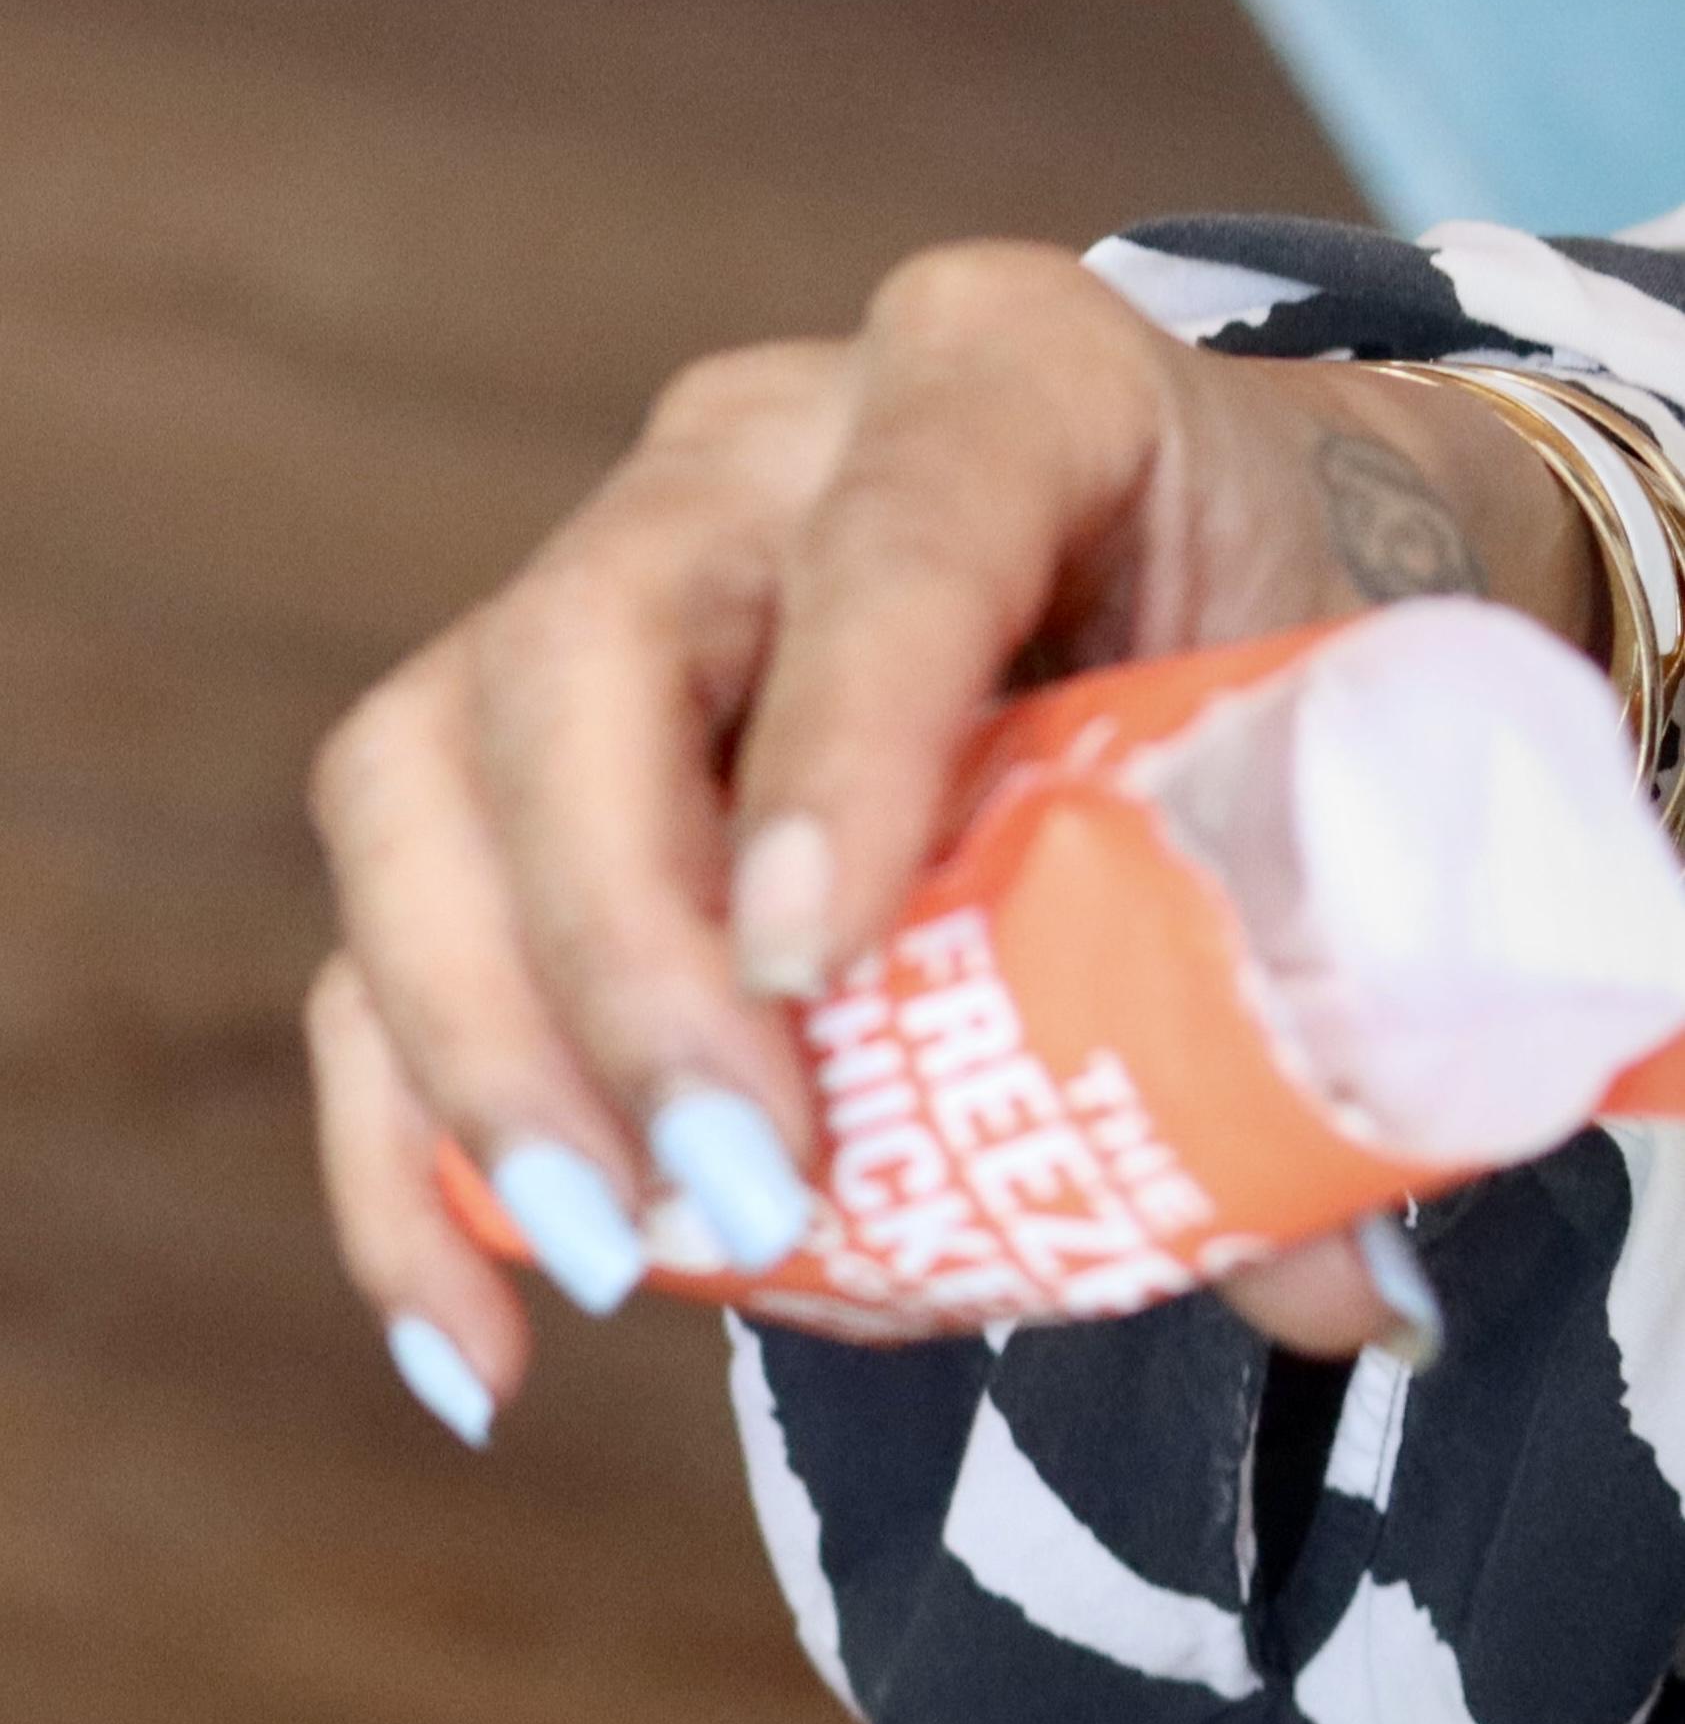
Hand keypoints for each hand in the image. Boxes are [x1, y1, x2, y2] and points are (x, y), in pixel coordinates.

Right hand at [306, 243, 1608, 1441]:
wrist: (1209, 568)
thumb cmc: (1281, 644)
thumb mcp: (1342, 748)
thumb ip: (1334, 983)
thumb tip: (1345, 1292)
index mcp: (997, 379)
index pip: (890, 534)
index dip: (834, 745)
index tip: (813, 969)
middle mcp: (743, 460)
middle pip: (570, 663)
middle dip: (617, 956)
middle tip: (732, 1196)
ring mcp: (578, 597)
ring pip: (413, 793)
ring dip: (479, 1059)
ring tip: (609, 1266)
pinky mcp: (489, 768)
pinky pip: (377, 947)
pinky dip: (404, 1163)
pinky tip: (472, 1345)